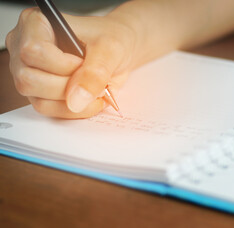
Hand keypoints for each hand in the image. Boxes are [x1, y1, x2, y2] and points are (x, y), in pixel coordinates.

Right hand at [6, 8, 135, 117]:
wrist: (122, 50)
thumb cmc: (112, 39)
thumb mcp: (110, 49)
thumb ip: (94, 73)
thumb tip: (75, 101)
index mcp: (36, 23)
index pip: (33, 52)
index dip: (62, 65)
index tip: (83, 63)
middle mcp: (24, 47)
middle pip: (29, 79)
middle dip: (67, 86)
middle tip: (92, 79)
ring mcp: (28, 72)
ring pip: (39, 100)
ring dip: (72, 102)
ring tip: (94, 90)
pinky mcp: (38, 92)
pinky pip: (48, 110)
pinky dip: (73, 110)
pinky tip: (89, 99)